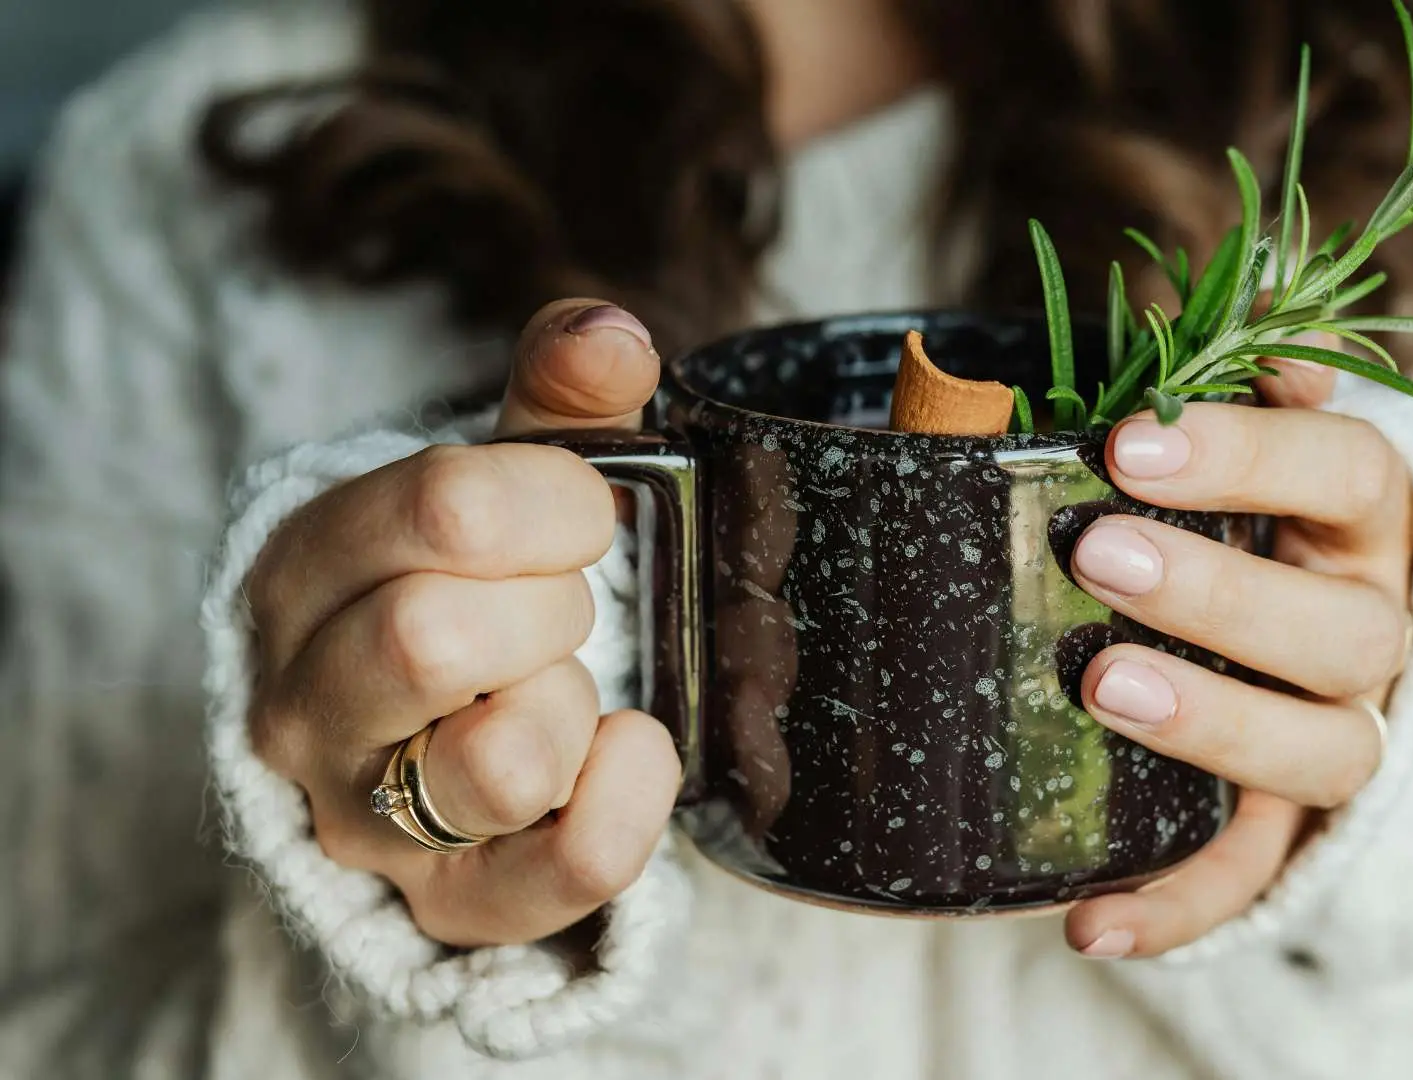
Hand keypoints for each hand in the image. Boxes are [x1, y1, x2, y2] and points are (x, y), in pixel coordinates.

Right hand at [246, 299, 680, 947]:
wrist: (443, 741)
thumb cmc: (477, 589)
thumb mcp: (505, 484)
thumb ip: (559, 401)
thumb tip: (612, 335)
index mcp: (307, 568)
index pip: (441, 509)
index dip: (553, 501)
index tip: (582, 515)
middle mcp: (307, 703)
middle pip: (432, 637)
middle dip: (550, 606)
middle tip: (565, 608)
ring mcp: (368, 819)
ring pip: (497, 761)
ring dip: (572, 705)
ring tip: (566, 688)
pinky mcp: (453, 906)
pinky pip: (568, 867)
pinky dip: (631, 798)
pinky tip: (630, 749)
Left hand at [1063, 362, 1412, 958]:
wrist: (1306, 634)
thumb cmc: (1252, 509)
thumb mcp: (1251, 436)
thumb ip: (1241, 383)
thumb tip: (1242, 313)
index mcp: (1368, 518)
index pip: (1348, 470)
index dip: (1253, 455)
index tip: (1131, 441)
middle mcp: (1376, 628)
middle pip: (1342, 631)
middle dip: (1221, 593)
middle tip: (1099, 554)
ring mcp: (1343, 734)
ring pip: (1323, 753)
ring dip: (1216, 725)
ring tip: (1102, 689)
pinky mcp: (1291, 827)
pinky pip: (1254, 878)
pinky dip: (1179, 908)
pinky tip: (1090, 924)